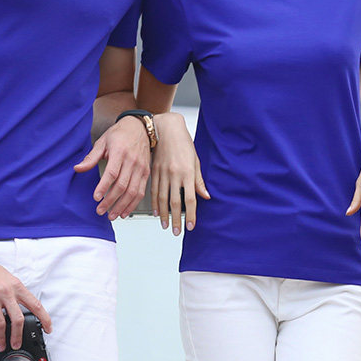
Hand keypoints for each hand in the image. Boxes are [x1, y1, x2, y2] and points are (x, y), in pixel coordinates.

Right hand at [0, 257, 51, 349]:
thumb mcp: (7, 279)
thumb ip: (15, 294)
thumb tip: (22, 313)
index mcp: (16, 286)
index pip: (35, 304)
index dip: (44, 318)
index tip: (48, 329)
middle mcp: (5, 291)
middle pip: (17, 319)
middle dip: (18, 336)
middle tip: (16, 345)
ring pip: (0, 324)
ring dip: (0, 339)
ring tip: (1, 346)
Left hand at [74, 115, 150, 219]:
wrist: (139, 127)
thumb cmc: (120, 134)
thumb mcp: (102, 142)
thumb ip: (91, 158)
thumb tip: (78, 168)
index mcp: (119, 152)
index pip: (112, 173)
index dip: (103, 187)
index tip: (96, 197)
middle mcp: (132, 161)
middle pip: (122, 185)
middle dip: (110, 201)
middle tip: (100, 210)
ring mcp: (141, 168)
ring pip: (132, 192)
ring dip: (121, 206)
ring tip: (111, 215)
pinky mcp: (146, 173)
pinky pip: (140, 192)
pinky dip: (133, 204)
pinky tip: (124, 211)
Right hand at [151, 113, 209, 234]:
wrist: (166, 129)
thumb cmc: (183, 143)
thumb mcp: (195, 160)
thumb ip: (199, 181)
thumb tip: (206, 197)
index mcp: (187, 172)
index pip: (190, 199)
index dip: (191, 215)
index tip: (191, 226)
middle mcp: (174, 174)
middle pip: (175, 202)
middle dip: (175, 219)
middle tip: (175, 231)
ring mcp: (162, 173)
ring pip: (162, 198)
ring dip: (163, 214)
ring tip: (165, 225)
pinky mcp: (154, 171)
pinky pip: (154, 190)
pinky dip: (154, 202)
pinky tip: (155, 211)